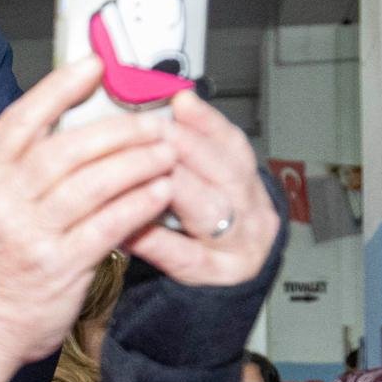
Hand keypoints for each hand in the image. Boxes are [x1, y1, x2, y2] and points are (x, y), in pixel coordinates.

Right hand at [0, 57, 175, 381]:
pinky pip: (110, 224)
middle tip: (152, 122)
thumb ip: (17, 170)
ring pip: (94, 183)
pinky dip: (139, 203)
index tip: (95, 67)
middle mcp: (1, 201)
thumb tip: (70, 129)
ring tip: (166, 152)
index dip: (59, 88)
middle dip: (118, 130)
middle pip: (67, 148)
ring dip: (137, 162)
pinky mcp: (59, 265)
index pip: (21, 120)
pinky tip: (159, 191)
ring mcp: (30, 234)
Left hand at [124, 91, 279, 286]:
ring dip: (174, 187)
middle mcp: (251, 210)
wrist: (218, 281)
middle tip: (152, 131)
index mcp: (244, 180)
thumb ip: (180, 151)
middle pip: (226, 172)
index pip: (232, 143)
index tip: (179, 100)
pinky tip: (131, 228)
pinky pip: (185, 254)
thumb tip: (146, 110)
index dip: (205, 120)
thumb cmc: (197, 224)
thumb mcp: (200, 182)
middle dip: (188, 147)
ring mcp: (238, 244)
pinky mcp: (215, 275)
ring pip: (210, 210)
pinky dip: (157, 239)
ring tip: (141, 172)